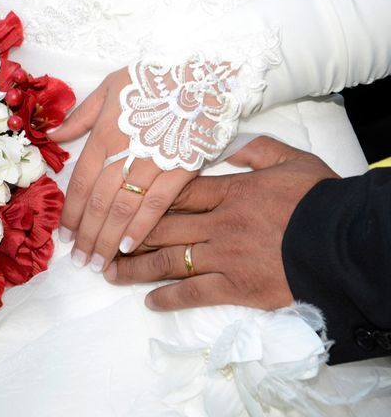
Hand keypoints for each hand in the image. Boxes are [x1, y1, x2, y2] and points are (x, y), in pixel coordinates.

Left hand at [48, 68, 194, 271]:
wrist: (204, 77)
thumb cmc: (154, 80)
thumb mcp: (110, 86)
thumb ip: (81, 115)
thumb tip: (53, 136)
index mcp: (105, 134)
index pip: (82, 183)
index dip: (71, 212)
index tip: (64, 236)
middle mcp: (124, 153)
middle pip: (99, 203)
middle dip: (87, 235)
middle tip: (79, 260)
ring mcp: (153, 164)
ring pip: (124, 208)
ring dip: (108, 239)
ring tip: (98, 263)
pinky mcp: (180, 170)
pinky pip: (157, 205)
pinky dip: (141, 227)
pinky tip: (129, 247)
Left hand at [104, 136, 338, 310]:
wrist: (345, 242)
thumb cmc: (319, 200)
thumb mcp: (292, 161)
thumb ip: (257, 149)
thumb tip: (228, 142)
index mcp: (229, 190)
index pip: (175, 192)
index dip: (143, 197)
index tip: (118, 201)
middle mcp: (217, 222)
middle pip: (160, 227)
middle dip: (125, 234)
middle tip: (98, 242)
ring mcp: (223, 256)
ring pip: (168, 260)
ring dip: (134, 268)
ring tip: (109, 273)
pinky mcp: (235, 287)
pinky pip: (193, 292)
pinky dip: (169, 298)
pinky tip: (150, 302)